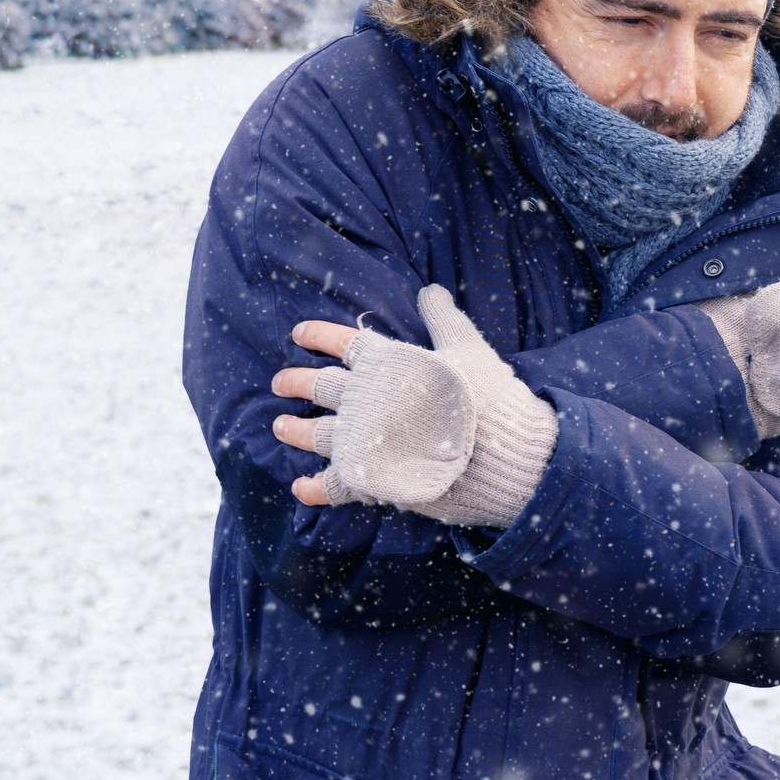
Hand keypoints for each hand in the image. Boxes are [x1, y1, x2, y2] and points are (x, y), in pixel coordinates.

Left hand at [270, 285, 557, 525]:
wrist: (500, 453)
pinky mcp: (373, 478)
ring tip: (280, 426)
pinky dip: (315, 488)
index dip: (319, 335)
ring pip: (316, 434)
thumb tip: (431, 290)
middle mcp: (367, 401)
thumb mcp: (469, 348)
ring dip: (295, 430)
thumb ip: (445, 320)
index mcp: (389, 365)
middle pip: (320, 386)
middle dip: (296, 382)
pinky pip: (335, 486)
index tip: (298, 333)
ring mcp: (365, 441)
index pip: (345, 342)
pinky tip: (301, 487)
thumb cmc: (488, 397)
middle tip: (280, 382)